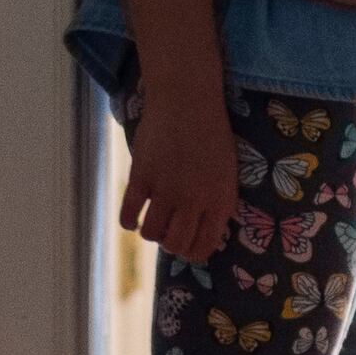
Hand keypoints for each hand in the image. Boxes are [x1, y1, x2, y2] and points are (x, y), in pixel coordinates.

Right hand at [120, 91, 239, 269]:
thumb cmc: (212, 134)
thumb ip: (216, 203)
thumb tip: (202, 232)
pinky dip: (128, 221)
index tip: (187, 248)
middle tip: (168, 234)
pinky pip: (129, 213)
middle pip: (176, 244)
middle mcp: (193, 200)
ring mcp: (166, 189)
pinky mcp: (141, 177)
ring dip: (151, 232)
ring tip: (152, 222)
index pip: (204, 246)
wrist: (187, 101)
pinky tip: (132, 218)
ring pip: (151, 233)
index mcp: (220, 201)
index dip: (193, 253)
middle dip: (171, 245)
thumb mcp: (227, 173)